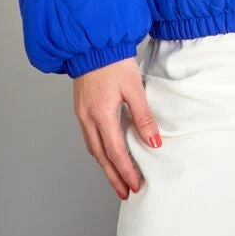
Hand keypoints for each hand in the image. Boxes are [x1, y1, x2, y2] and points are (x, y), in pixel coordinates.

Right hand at [73, 56, 162, 199]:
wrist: (93, 43)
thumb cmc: (114, 61)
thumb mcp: (134, 88)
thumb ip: (143, 117)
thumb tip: (154, 142)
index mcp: (101, 115)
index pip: (115, 152)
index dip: (126, 170)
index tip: (136, 184)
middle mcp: (88, 118)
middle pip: (101, 157)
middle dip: (114, 176)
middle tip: (125, 192)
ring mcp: (82, 114)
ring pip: (93, 148)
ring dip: (105, 166)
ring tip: (117, 178)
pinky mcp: (81, 108)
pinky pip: (90, 137)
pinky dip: (99, 150)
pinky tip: (107, 153)